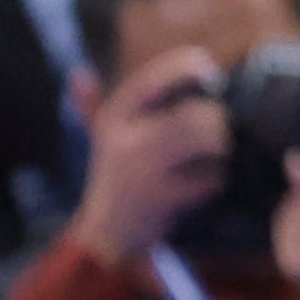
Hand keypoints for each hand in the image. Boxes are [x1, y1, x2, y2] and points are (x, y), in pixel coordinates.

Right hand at [67, 46, 234, 261]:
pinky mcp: (162, 197)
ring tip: (216, 156)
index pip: (155, 77)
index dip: (189, 66)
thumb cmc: (115, 177)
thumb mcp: (103, 138)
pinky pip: (211, 178)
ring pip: (208, 139)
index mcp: (115, 117)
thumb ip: (94, 105)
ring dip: (222, 148)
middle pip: (195, 113)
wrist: (106, 233)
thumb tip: (77, 74)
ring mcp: (143, 169)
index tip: (211, 72)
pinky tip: (204, 185)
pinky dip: (216, 181)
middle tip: (219, 132)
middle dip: (218, 120)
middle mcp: (125, 138)